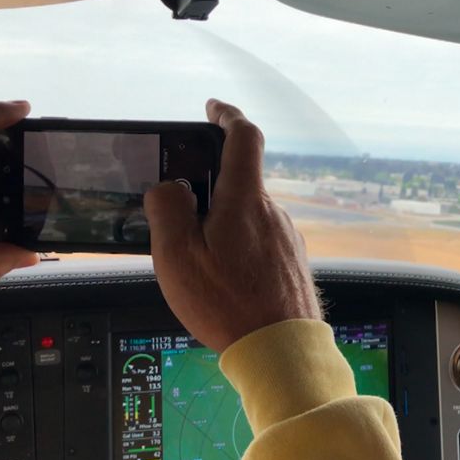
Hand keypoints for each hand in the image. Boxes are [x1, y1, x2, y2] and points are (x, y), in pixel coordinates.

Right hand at [145, 99, 321, 350]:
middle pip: (239, 182)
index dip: (226, 115)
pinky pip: (259, 242)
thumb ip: (168, 209)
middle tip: (179, 214)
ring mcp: (286, 238)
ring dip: (222, 226)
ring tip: (196, 261)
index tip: (211, 109)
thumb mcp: (177, 255)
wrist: (280, 350)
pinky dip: (237, 248)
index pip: (243, 137)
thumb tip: (170, 187)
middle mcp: (272, 212)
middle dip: (209, 190)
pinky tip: (222, 279)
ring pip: (247, 217)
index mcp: (245, 200)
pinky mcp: (292, 263)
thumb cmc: (228, 305)